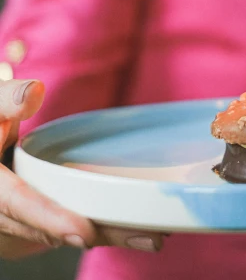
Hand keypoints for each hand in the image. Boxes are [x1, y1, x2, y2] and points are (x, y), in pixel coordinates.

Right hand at [0, 78, 164, 258]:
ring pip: (59, 236)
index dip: (50, 218)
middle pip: (47, 229)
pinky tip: (133, 232)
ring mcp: (13, 222)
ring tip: (149, 236)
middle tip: (142, 236)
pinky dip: (95, 231)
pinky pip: (63, 230)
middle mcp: (0, 211)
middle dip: (93, 234)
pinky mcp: (31, 221)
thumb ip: (10, 100)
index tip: (84, 232)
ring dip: (101, 237)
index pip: (17, 204)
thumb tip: (36, 91)